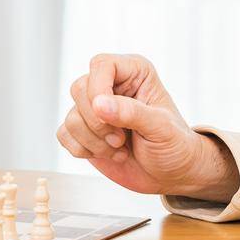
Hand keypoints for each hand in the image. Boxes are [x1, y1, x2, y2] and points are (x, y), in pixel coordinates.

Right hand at [57, 53, 239, 198]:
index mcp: (133, 73)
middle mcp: (110, 86)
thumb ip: (131, 113)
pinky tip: (109, 154)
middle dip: (97, 122)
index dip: (98, 88)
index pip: (101, 65)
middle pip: (79, 89)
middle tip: (121, 138)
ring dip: (94, 141)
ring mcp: (94, 109)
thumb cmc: (175, 145)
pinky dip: (84, 150)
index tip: (109, 114)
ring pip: (71, 117)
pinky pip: (64, 135)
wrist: (172, 175)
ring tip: (120, 148)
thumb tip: (99, 105)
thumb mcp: (161, 127)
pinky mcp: (83, 131)